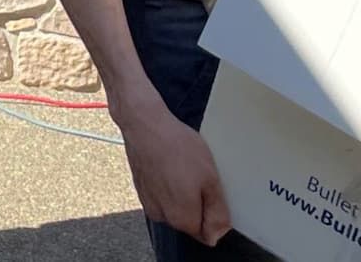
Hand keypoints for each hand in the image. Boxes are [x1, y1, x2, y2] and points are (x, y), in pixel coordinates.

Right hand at [119, 100, 231, 245]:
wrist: (144, 124)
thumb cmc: (176, 146)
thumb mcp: (211, 178)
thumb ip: (217, 212)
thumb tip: (218, 234)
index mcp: (181, 218)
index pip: (208, 235)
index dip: (215, 215)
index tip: (213, 193)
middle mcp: (162, 216)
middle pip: (190, 221)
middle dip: (198, 204)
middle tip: (200, 177)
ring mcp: (149, 202)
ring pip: (175, 207)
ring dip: (182, 194)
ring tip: (183, 168)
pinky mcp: (141, 189)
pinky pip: (162, 195)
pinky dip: (168, 185)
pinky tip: (170, 166)